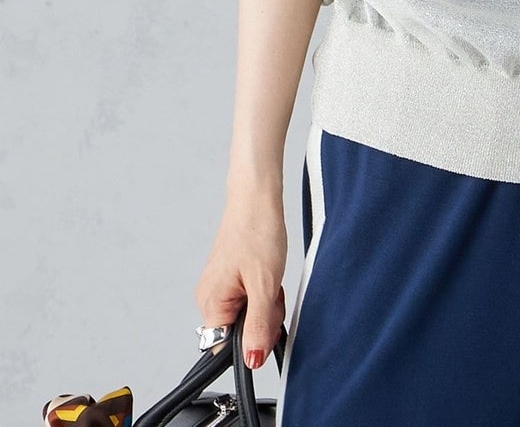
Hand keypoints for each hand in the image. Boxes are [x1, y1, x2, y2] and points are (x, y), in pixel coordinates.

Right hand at [195, 186, 287, 370]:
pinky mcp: (231, 274)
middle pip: (239, 330)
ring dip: (265, 301)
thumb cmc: (257, 232)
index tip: (266, 318)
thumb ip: (258, 326)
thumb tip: (252, 360)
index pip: (225, 346)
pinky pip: (249, 295)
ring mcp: (220, 284)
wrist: (257, 197)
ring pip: (247, 312)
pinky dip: (263, 288)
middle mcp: (209, 295)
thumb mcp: (264, 285)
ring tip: (270, 275)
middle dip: (262, 316)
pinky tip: (268, 271)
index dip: (251, 339)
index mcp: (210, 302)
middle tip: (271, 289)